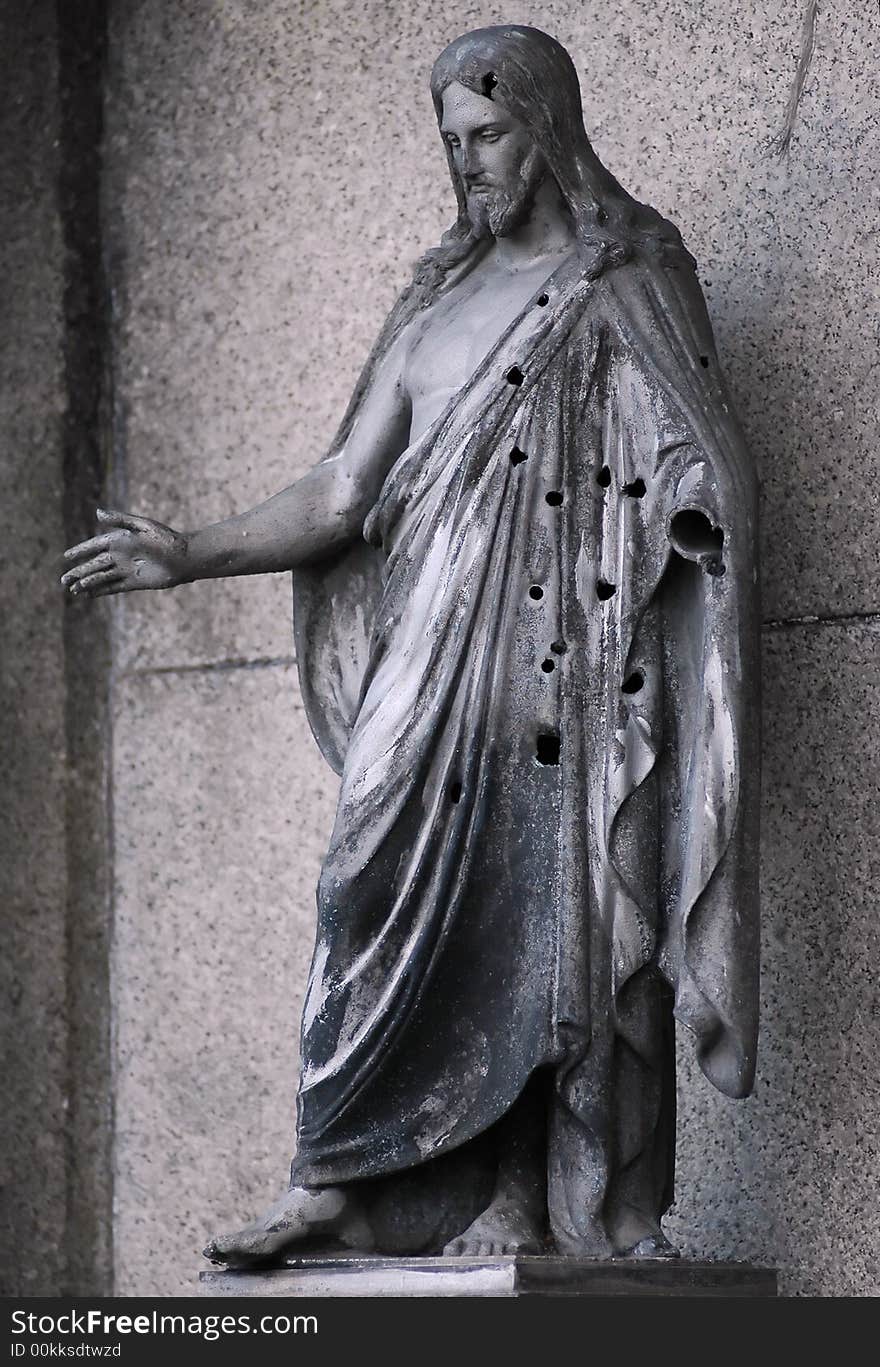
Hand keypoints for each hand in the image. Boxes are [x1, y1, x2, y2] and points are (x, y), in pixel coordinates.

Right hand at [60, 508, 189, 597]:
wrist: (185, 558)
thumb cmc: (166, 539)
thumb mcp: (142, 526)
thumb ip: (120, 520)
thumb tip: (97, 513)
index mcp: (121, 540)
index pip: (95, 546)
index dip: (80, 551)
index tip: (66, 557)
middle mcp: (121, 555)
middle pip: (94, 564)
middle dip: (78, 571)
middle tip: (63, 580)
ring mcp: (127, 569)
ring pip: (101, 577)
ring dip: (87, 583)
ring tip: (72, 590)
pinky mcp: (135, 582)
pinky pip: (114, 587)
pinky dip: (101, 591)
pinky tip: (88, 595)